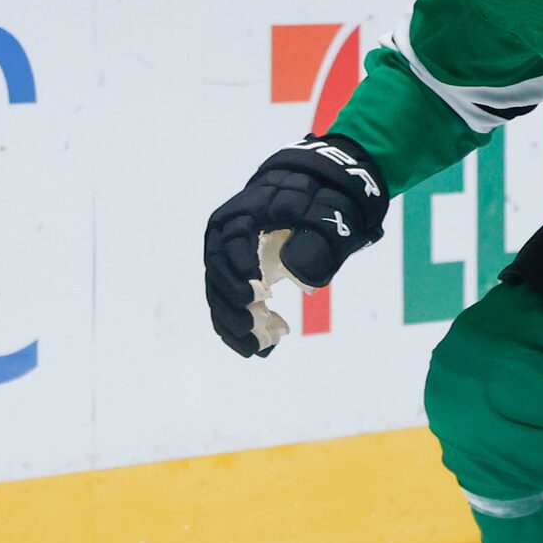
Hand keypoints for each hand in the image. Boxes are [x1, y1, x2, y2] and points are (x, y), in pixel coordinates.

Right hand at [202, 135, 388, 355]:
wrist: (312, 195)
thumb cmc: (319, 203)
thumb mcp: (325, 215)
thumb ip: (314, 239)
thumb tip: (295, 273)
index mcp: (244, 212)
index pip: (230, 241)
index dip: (239, 269)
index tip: (260, 294)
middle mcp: (225, 234)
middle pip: (216, 272)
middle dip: (231, 304)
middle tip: (253, 326)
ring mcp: (227, 257)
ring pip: (217, 294)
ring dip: (232, 324)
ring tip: (257, 347)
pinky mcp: (234, 277)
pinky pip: (226, 305)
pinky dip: (238, 329)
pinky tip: (260, 348)